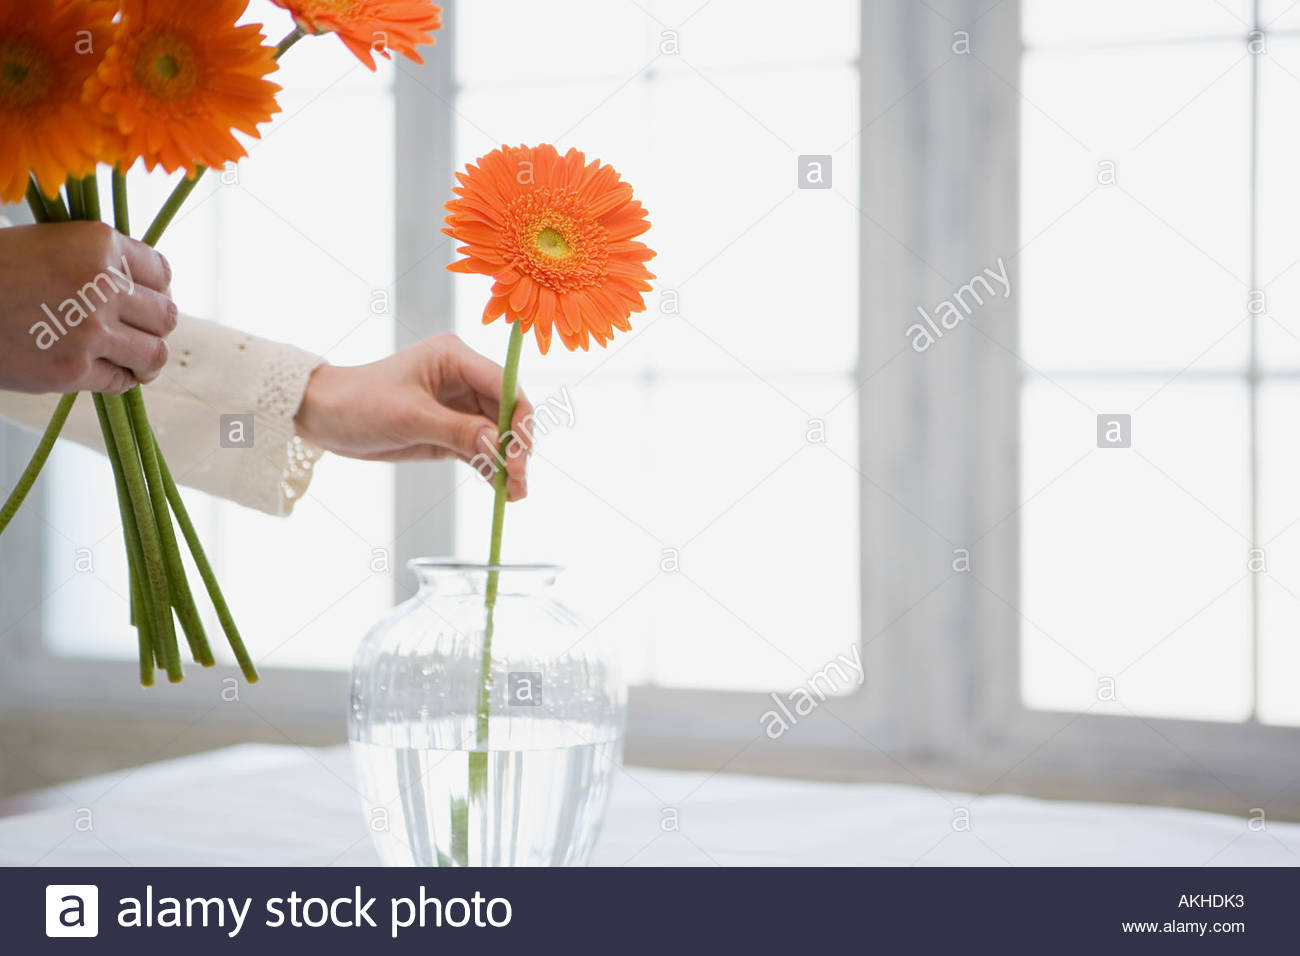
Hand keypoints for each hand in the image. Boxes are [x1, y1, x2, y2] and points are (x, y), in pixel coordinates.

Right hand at [0, 222, 176, 393]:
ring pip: (155, 354)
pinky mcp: (73, 369)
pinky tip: (104, 372)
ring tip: (134, 360)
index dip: (156, 290)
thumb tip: (148, 290)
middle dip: (154, 326)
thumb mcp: (51, 243)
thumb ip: (100, 261)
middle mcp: (102, 284)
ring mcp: (90, 330)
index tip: (145, 300)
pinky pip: (120, 381)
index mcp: (99, 244)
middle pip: (166, 316)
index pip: (162, 273)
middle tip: (138, 332)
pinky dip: (118, 380)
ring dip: (147, 360)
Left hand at [294, 333, 533, 500]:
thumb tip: (500, 447)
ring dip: (508, 462)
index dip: (519, 418)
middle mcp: (464, 378)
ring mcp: (460, 405)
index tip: (521, 452)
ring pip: (498, 434)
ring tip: (515, 493)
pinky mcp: (452, 430)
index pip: (503, 385)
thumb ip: (458, 431)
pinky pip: (481, 449)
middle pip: (507, 412)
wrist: (324, 417)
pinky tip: (502, 489)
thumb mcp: (409, 417)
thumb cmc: (360, 403)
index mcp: (455, 358)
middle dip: (516, 446)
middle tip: (519, 480)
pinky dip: (492, 468)